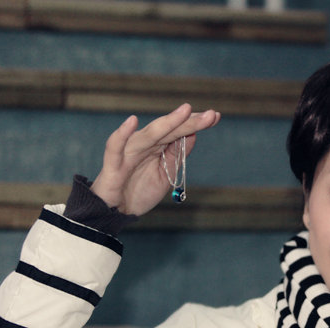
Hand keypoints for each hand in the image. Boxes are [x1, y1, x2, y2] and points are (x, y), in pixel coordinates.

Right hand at [91, 104, 220, 215]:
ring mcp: (128, 153)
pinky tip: (132, 121)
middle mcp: (144, 145)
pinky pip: (115, 147)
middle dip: (189, 121)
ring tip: (185, 111)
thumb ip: (176, 156)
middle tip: (211, 115)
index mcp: (157, 147)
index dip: (195, 123)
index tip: (216, 116)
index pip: (177, 131)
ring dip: (167, 122)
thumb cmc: (138, 191)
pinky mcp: (113, 165)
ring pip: (149, 135)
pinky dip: (122, 134)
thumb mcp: (166, 175)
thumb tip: (193, 135)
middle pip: (168, 130)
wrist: (115, 212)